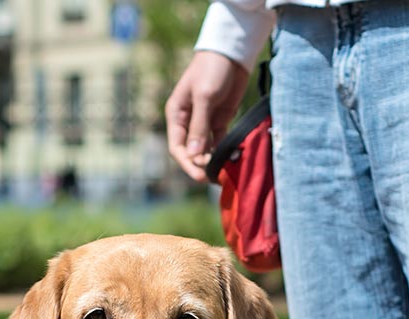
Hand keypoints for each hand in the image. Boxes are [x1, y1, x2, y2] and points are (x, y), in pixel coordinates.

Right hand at [165, 51, 251, 182]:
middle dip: (200, 166)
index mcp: (176, 115)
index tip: (200, 175)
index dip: (187, 164)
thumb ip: (200, 125)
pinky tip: (231, 159)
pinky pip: (219, 141)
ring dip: (213, 161)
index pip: (177, 147)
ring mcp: (205, 122)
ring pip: (205, 149)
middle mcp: (188, 122)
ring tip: (224, 172)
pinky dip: (224, 151)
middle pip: (191, 152)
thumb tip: (194, 155)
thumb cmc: (212, 69)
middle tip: (215, 177)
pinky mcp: (220, 120)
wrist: (232, 53)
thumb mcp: (204, 96)